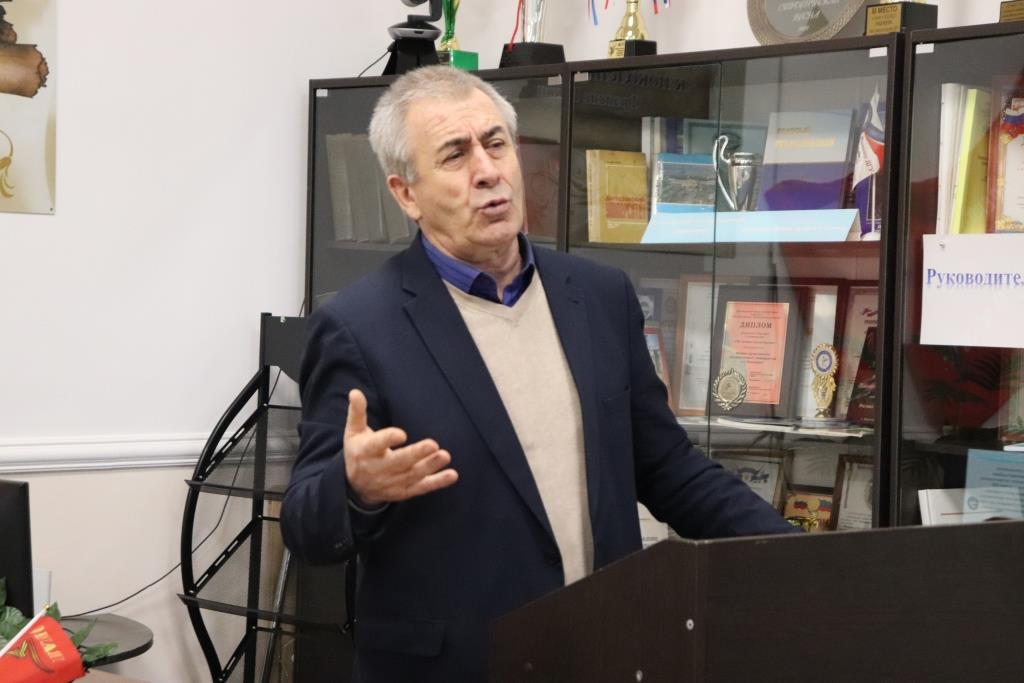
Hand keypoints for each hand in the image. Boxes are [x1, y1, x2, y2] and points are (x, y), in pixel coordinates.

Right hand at [343, 389, 457, 505]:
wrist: (355, 487)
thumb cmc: (358, 451)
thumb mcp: (353, 432)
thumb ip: (357, 412)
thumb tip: (355, 392)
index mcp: (365, 452)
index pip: (376, 445)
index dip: (388, 439)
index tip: (402, 434)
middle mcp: (378, 469)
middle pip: (398, 462)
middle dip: (416, 454)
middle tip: (433, 444)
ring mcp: (391, 483)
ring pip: (412, 475)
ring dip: (430, 466)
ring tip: (445, 455)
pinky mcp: (403, 492)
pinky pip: (421, 488)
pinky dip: (437, 482)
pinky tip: (452, 475)